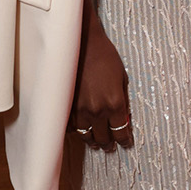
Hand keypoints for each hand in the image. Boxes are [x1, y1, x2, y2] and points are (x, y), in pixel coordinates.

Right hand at [71, 20, 132, 151]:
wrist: (81, 43)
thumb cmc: (104, 55)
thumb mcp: (122, 77)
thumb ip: (123, 99)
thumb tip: (124, 116)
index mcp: (115, 103)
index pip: (121, 132)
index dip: (124, 140)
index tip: (125, 143)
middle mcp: (98, 110)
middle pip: (103, 138)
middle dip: (108, 144)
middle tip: (110, 146)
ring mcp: (79, 109)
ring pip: (85, 135)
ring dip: (92, 140)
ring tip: (95, 142)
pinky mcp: (66, 106)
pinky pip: (70, 126)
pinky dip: (75, 129)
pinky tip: (79, 129)